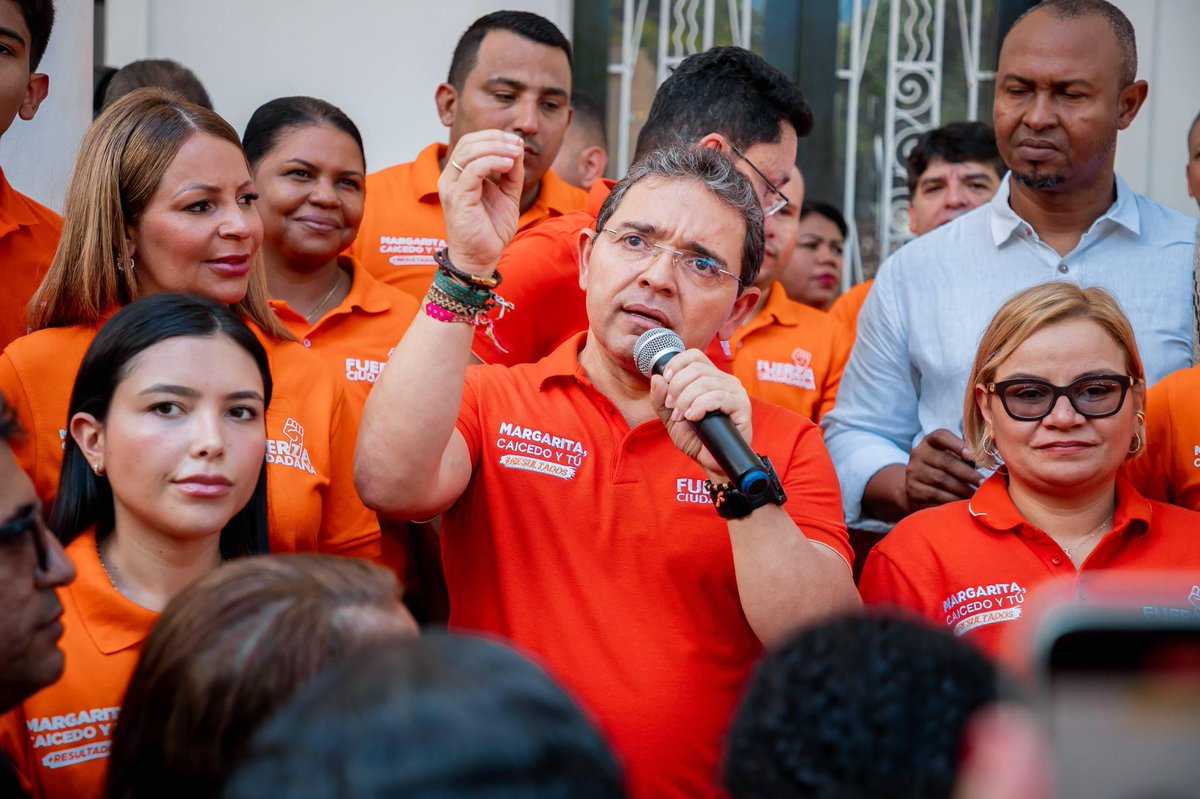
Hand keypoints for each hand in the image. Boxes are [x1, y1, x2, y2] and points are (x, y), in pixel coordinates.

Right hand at [437, 130, 524, 274]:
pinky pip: (473, 170)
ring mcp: (451, 187)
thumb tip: (517, 149)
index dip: (493, 136)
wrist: (481, 258)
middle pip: (468, 142)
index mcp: (459, 175)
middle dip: (496, 138)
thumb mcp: (507, 195)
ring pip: (469, 152)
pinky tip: (508, 165)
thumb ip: (511, 173)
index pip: (471, 142)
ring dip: (496, 148)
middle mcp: (450, 178)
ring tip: (516, 153)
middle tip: (518, 145)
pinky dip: (492, 162)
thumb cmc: (490, 230)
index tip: (517, 142)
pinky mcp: (457, 198)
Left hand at [648, 349, 751, 478]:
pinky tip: (693, 417)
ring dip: (686, 400)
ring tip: (681, 416)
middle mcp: (725, 380)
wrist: (710, 462)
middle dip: (677, 387)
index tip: (666, 379)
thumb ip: (661, 399)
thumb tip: (656, 377)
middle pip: (696, 368)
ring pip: (705, 382)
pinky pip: (718, 397)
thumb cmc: (695, 438)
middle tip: (672, 407)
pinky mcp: (742, 406)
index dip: (677, 364)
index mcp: (710, 377)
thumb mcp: (670, 417)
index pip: (694, 355)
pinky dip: (700, 406)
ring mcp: (735, 392)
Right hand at [905, 429, 982, 510]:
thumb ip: (966, 455)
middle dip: (968, 474)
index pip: (941, 436)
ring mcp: (913, 473)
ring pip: (941, 481)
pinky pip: (935, 497)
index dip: (958, 445)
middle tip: (983, 484)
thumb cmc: (942, 469)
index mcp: (929, 442)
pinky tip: (962, 504)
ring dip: (962, 490)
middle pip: (946, 462)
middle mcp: (918, 454)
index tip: (974, 457)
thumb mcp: (950, 456)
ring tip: (976, 495)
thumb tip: (988, 459)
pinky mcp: (913, 491)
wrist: (916, 486)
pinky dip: (951, 501)